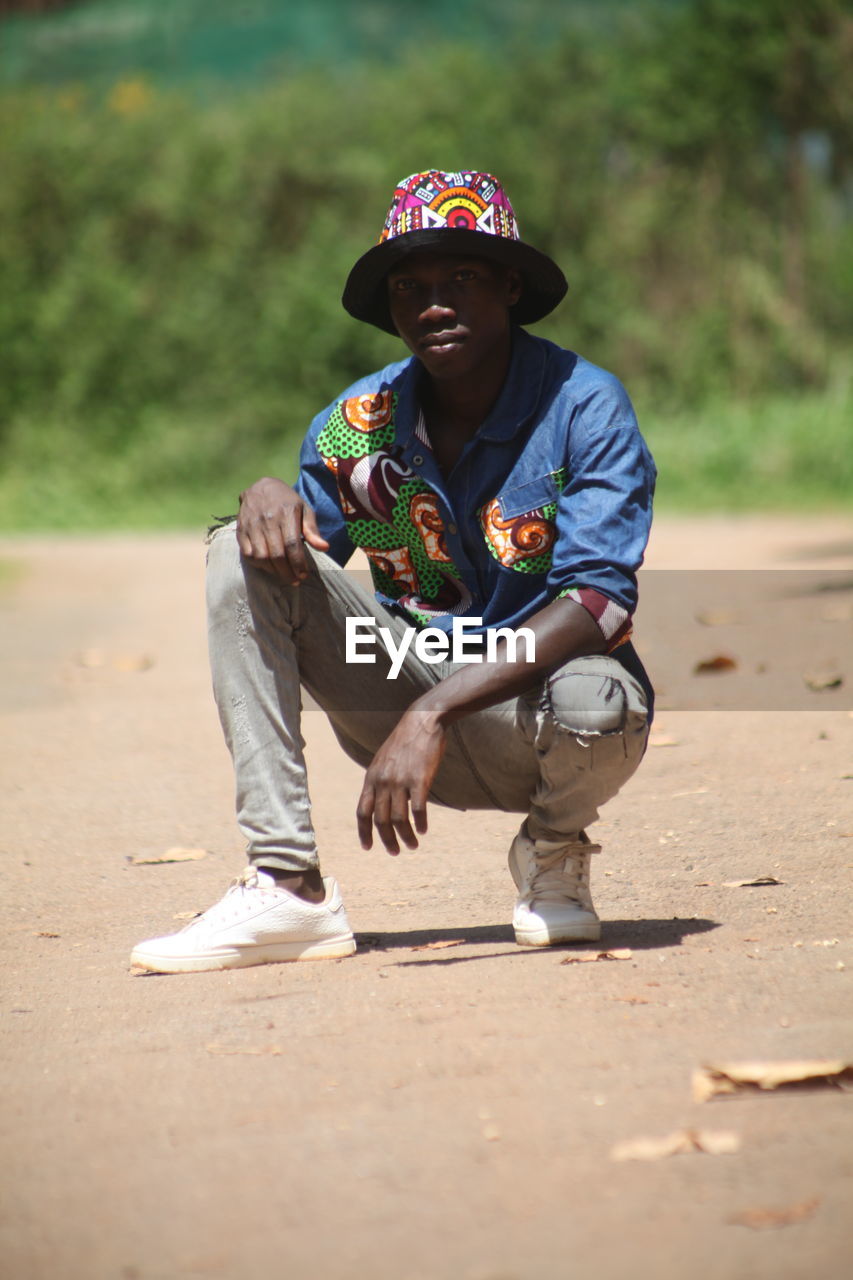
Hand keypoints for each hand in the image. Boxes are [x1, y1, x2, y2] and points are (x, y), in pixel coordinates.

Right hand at [236, 477, 328, 583]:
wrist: (260, 487)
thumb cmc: (287, 502)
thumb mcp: (304, 509)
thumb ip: (313, 529)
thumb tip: (324, 548)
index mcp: (286, 513)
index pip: (292, 544)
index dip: (298, 563)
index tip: (304, 575)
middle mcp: (267, 519)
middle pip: (277, 554)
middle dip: (287, 572)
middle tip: (295, 580)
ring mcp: (252, 525)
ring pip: (261, 557)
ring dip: (273, 571)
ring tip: (284, 575)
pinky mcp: (241, 530)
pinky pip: (248, 554)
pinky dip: (259, 565)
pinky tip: (269, 567)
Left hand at [356, 707, 446, 853]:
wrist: (422, 721)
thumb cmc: (405, 741)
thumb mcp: (384, 760)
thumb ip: (380, 781)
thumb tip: (384, 804)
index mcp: (371, 778)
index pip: (362, 812)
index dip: (364, 832)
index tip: (367, 847)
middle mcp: (382, 782)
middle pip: (380, 820)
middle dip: (386, 840)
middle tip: (395, 852)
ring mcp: (400, 781)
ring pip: (399, 819)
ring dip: (405, 837)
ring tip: (412, 845)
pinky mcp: (419, 780)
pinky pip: (418, 810)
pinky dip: (420, 823)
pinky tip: (423, 830)